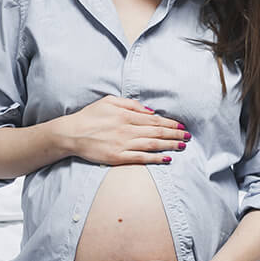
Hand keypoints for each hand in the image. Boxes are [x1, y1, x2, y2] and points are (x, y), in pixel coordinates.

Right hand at [59, 95, 189, 165]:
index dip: (169, 123)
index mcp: (126, 115)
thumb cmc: (89, 116)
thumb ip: (130, 104)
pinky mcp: (118, 157)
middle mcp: (127, 129)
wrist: (71, 134)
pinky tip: (167, 158)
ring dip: (170, 145)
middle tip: (188, 136)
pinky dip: (155, 158)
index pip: (153, 119)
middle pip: (156, 131)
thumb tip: (149, 111)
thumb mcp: (108, 101)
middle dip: (175, 134)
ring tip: (183, 145)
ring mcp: (123, 144)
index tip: (181, 125)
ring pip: (152, 144)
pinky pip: (141, 158)